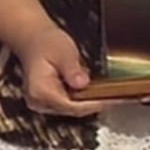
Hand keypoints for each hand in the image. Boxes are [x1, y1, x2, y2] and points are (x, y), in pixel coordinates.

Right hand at [0, 0, 104, 117]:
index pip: (72, 106)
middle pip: (74, 110)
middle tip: (116, 96)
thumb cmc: (45, 43)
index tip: (112, 99)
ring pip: (73, 109)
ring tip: (108, 93)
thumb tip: (82, 83)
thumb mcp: (63, 51)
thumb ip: (72, 69)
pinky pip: (69, 105)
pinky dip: (83, 99)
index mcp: (41, 91)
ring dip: (90, 102)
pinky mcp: (48, 102)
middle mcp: (39, 101)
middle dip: (95, 103)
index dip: (94, 104)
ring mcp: (42, 104)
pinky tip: (94, 92)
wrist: (33, 39)